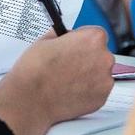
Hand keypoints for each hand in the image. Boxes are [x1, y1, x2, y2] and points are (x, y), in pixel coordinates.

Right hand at [0, 27, 114, 134]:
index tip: (75, 47)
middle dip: (87, 58)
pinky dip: (88, 91)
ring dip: (89, 75)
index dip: (83, 41)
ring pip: (100, 74)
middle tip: (68, 65)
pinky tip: (70, 91)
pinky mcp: (101, 99)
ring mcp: (105, 80)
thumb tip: (67, 37)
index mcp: (93, 38)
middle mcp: (104, 58)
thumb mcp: (46, 39)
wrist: (30, 99)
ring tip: (67, 80)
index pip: (96, 35)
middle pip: (101, 54)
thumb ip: (64, 36)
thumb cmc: (35, 71)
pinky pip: (98, 91)